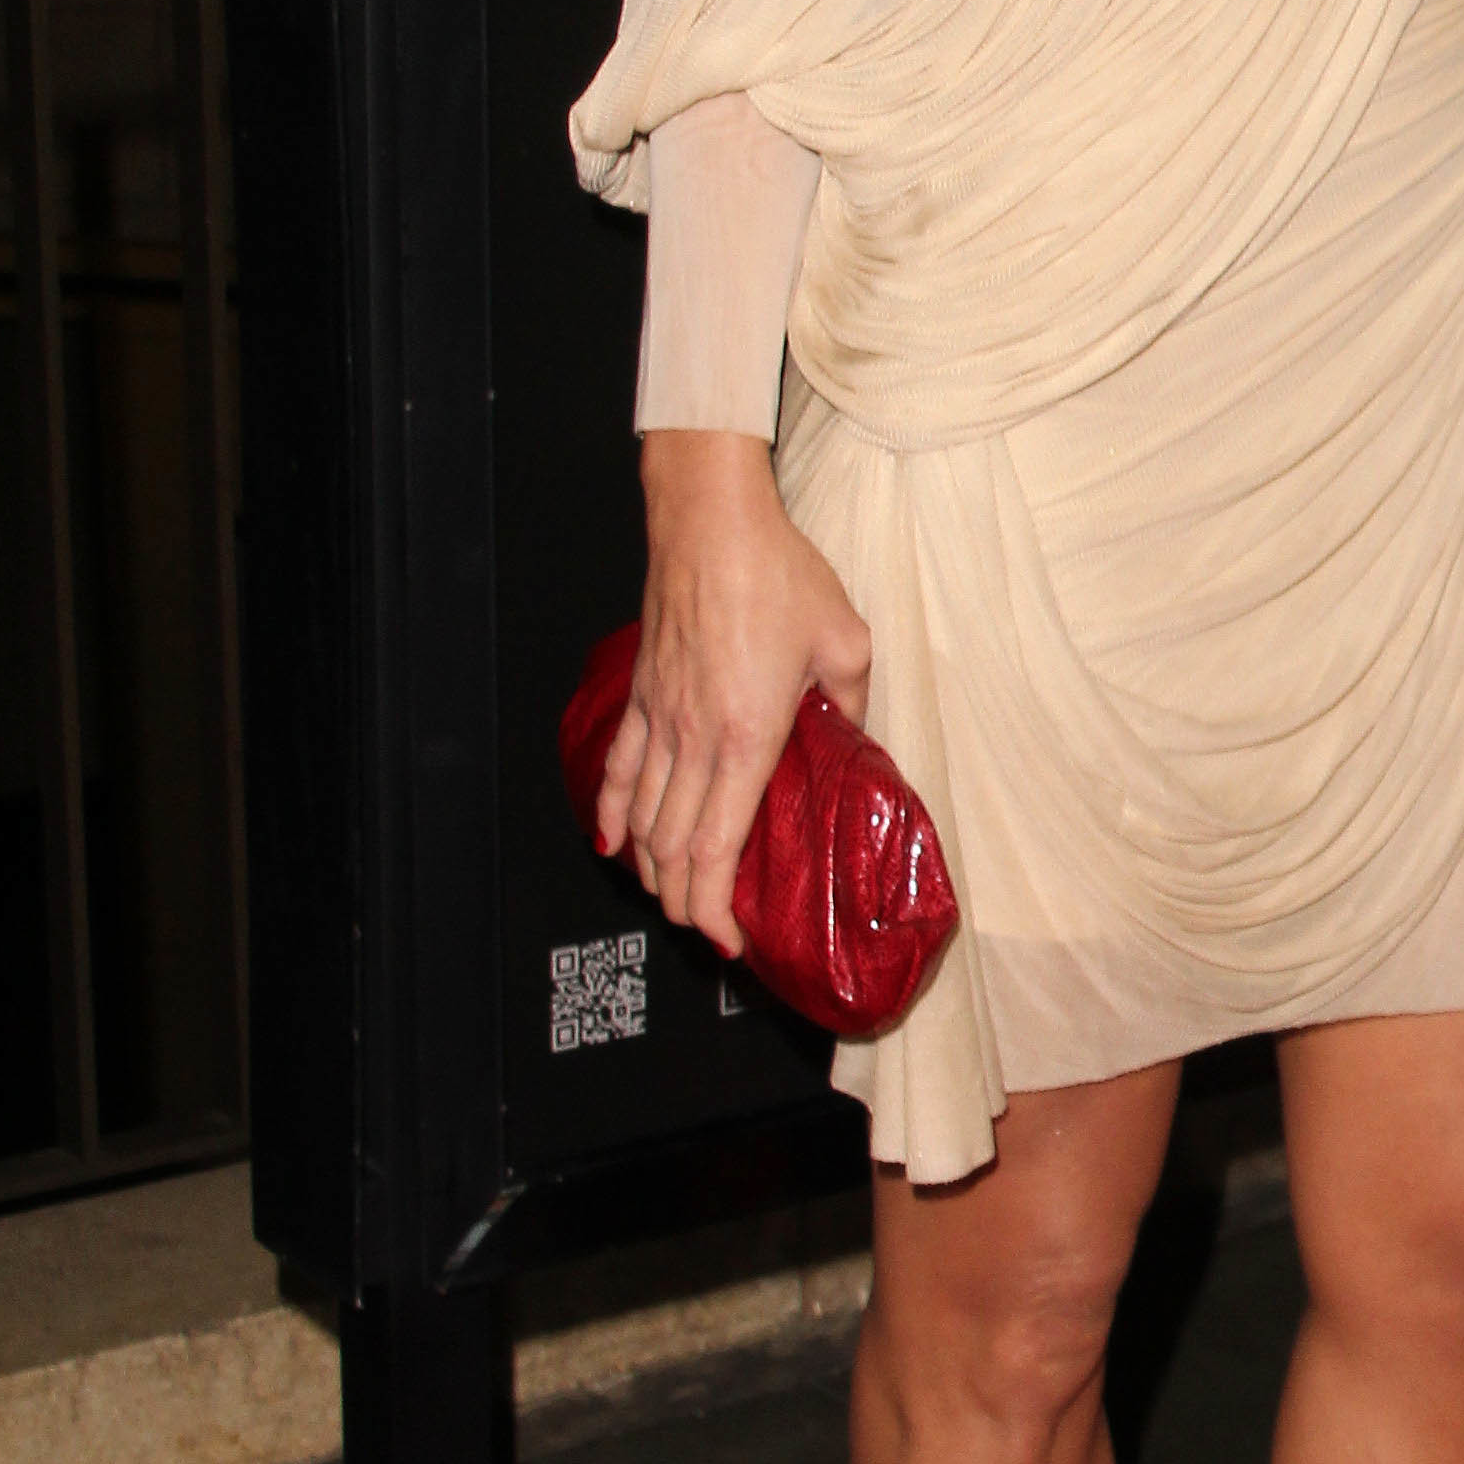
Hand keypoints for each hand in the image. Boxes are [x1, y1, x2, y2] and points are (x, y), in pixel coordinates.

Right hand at [603, 431, 873, 950]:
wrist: (711, 523)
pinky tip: (615, 843)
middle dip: (686, 904)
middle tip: (711, 929)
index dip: (715, 908)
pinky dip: (613, 814)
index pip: (717, 850)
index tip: (731, 940)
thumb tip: (849, 735)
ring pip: (642, 820)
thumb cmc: (779, 575)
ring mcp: (660, 720)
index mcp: (747, 739)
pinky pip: (619, 770)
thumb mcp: (845, 641)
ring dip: (653, 871)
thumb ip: (849, 702)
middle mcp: (695, 741)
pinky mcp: (642, 696)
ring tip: (674, 899)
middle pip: (674, 850)